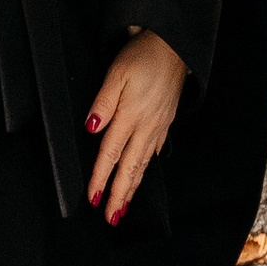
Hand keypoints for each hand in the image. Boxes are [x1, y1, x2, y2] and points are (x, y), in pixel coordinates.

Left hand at [88, 29, 186, 222]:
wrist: (174, 47)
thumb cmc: (143, 56)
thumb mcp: (117, 73)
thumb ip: (103, 102)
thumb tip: (91, 128)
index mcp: (130, 116)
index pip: (110, 155)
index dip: (100, 179)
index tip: (93, 200)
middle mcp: (145, 127)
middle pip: (129, 168)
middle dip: (119, 195)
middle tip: (110, 219)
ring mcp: (157, 126)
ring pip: (142, 164)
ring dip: (132, 187)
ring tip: (123, 207)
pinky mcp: (165, 122)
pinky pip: (153, 152)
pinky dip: (145, 168)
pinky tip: (141, 174)